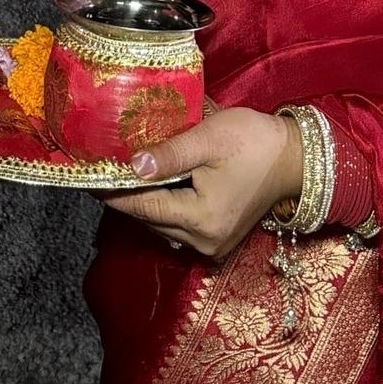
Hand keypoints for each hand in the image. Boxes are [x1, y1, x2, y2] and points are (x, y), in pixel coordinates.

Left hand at [98, 108, 302, 258]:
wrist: (296, 158)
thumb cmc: (254, 142)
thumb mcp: (208, 139)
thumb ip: (169, 155)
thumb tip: (132, 166)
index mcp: (201, 219)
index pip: (142, 207)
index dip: (112, 191)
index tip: (86, 176)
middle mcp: (204, 241)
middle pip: (150, 218)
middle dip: (124, 195)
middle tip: (99, 169)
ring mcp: (213, 244)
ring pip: (162, 223)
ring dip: (143, 201)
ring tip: (119, 174)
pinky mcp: (219, 237)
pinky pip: (178, 224)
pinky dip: (163, 205)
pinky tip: (152, 184)